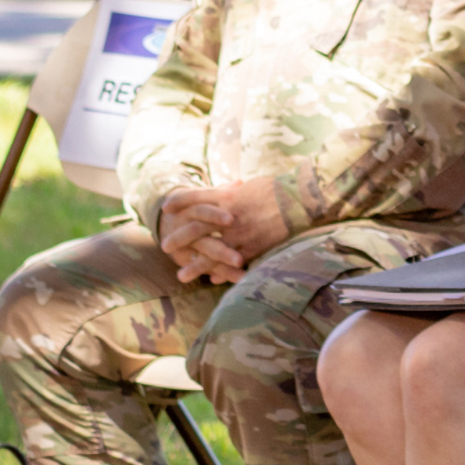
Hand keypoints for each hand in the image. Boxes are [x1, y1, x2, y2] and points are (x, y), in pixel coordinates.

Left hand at [158, 179, 288, 284]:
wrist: (299, 199)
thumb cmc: (278, 189)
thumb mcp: (251, 186)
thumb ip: (235, 192)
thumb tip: (229, 189)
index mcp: (228, 197)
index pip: (196, 198)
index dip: (179, 202)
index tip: (166, 207)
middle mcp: (229, 215)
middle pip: (197, 228)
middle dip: (179, 238)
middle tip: (164, 247)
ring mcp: (240, 233)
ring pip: (211, 252)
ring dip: (194, 265)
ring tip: (180, 276)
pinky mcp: (253, 247)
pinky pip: (231, 263)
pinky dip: (220, 271)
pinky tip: (212, 278)